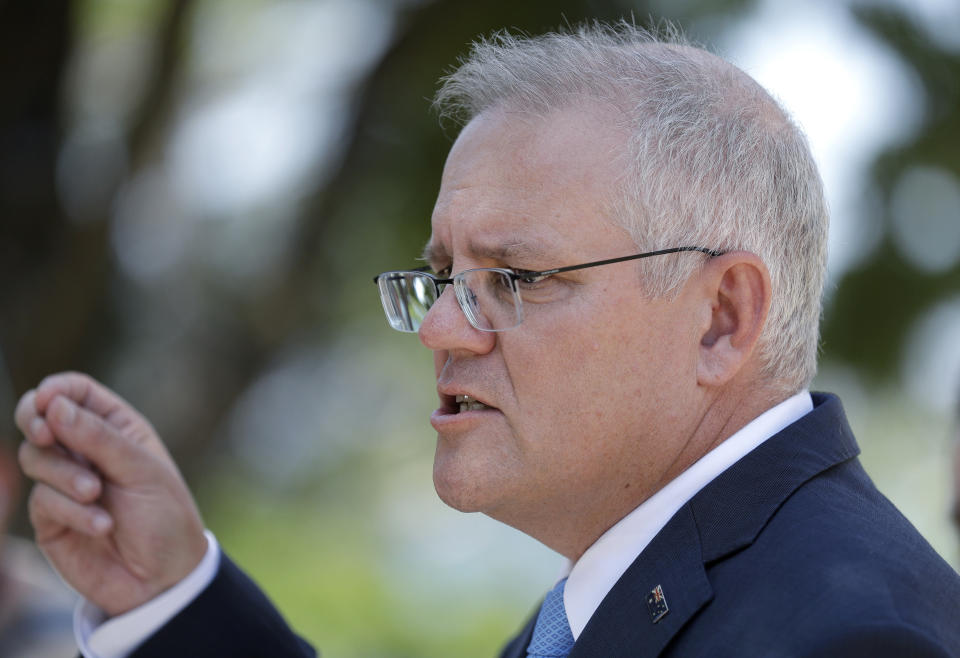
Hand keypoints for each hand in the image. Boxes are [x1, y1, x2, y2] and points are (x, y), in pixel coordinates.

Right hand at [15, 372, 206, 615]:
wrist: (164, 579)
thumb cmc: (164, 518)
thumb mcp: (142, 471)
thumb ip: (98, 439)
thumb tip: (53, 406)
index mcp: (116, 429)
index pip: (76, 392)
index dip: (56, 390)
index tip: (47, 400)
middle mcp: (87, 452)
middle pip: (40, 419)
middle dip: (37, 423)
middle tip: (46, 434)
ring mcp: (65, 484)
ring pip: (35, 458)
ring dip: (63, 474)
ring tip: (95, 494)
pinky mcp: (51, 519)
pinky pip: (42, 500)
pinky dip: (70, 510)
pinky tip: (101, 525)